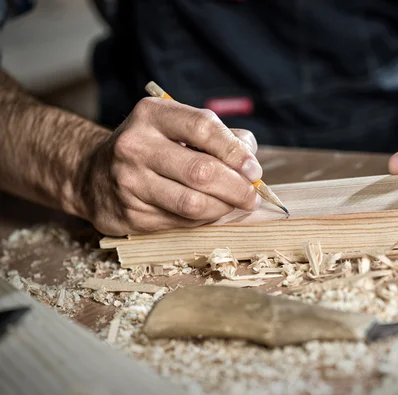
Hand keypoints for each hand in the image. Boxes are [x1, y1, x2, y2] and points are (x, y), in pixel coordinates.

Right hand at [78, 97, 261, 235]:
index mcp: (152, 115)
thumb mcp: (177, 127)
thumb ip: (218, 136)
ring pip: (193, 203)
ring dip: (223, 207)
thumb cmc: (151, 148)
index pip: (203, 127)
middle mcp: (135, 146)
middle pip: (201, 171)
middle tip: (252, 195)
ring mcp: (129, 182)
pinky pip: (181, 222)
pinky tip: (207, 211)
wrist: (91, 174)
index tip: (253, 169)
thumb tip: (250, 159)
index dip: (235, 151)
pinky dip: (203, 219)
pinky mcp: (130, 215)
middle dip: (237, 187)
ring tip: (234, 204)